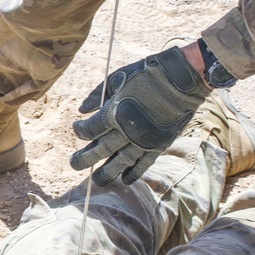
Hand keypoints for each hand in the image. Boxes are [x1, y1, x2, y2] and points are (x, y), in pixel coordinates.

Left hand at [71, 45, 207, 185]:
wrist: (181, 78)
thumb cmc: (146, 74)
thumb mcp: (117, 78)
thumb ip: (97, 95)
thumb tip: (82, 111)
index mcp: (114, 113)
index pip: (90, 130)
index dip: (80, 131)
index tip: (77, 128)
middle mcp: (127, 131)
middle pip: (100, 150)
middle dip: (84, 159)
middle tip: (73, 163)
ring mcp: (144, 141)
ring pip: (120, 163)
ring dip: (106, 173)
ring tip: (96, 181)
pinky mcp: (159, 144)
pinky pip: (144, 164)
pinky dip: (134, 173)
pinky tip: (125, 180)